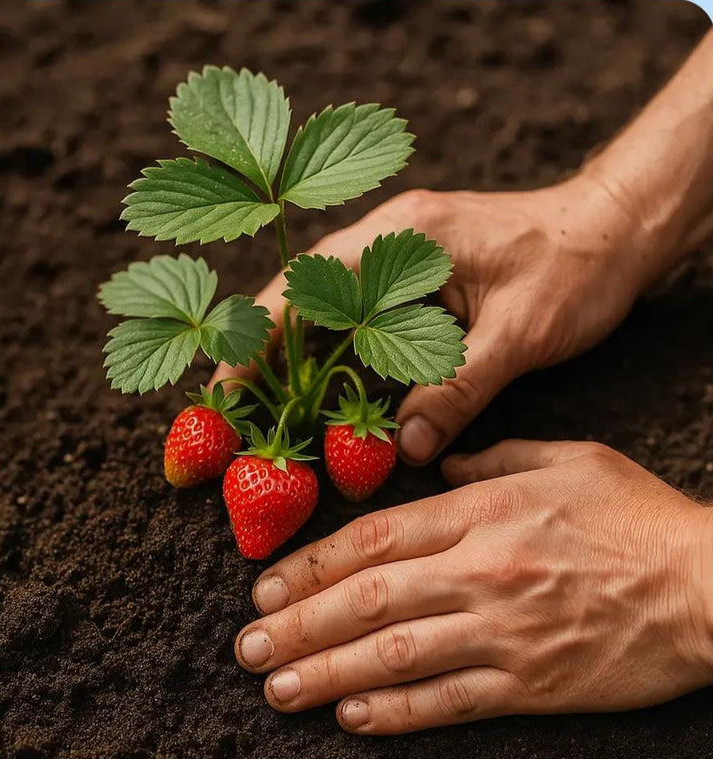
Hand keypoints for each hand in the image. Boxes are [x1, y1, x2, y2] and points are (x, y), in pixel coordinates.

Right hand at [212, 174, 656, 464]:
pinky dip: (333, 365)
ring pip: (323, 317)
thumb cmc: (575, 267)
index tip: (225, 392)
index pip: (303, 288)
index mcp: (400, 239)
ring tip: (264, 422)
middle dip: (259, 359)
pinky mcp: (411, 286)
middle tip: (231, 421)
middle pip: (299, 303)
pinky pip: (357, 326)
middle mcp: (385, 243)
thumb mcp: (520, 332)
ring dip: (292, 366)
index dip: (256, 340)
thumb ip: (458, 388)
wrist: (611, 231)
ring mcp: (394, 262)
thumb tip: (408, 449)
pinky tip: (324, 405)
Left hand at [234, 441, 712, 734]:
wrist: (707, 584)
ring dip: (327, 673)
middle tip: (249, 644)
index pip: (375, 538)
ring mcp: (503, 632)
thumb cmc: (633, 513)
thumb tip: (435, 469)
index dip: (313, 564)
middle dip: (300, 623)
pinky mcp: (531, 683)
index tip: (268, 584)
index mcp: (482, 512)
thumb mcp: (564, 459)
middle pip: (369, 600)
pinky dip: (395, 711)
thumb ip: (491, 458)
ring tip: (276, 687)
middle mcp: (481, 572)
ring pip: (396, 656)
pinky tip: (350, 716)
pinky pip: (449, 702)